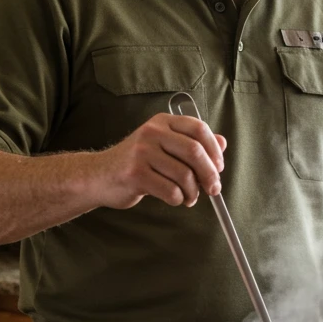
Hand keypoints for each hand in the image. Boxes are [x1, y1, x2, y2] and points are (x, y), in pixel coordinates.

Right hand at [92, 113, 226, 209]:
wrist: (99, 176)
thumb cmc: (137, 162)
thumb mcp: (163, 145)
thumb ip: (191, 142)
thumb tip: (223, 143)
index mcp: (162, 122)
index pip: (198, 129)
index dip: (214, 150)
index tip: (219, 167)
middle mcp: (152, 133)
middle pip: (195, 152)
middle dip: (209, 174)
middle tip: (214, 189)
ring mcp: (142, 152)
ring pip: (184, 175)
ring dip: (193, 192)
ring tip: (190, 198)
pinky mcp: (135, 174)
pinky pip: (170, 191)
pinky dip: (178, 199)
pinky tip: (175, 199)